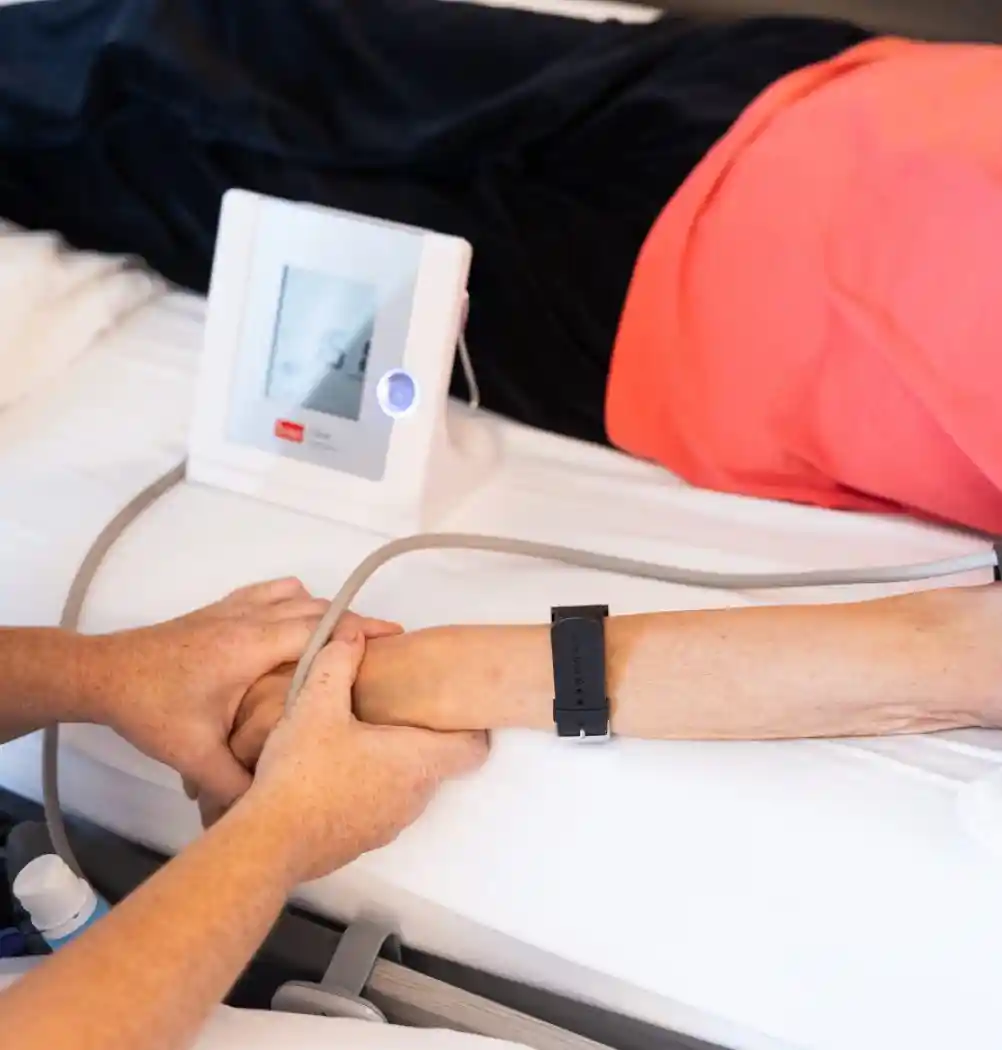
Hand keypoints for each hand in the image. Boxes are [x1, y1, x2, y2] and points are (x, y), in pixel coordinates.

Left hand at [88, 577, 398, 812]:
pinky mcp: (221, 609)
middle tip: (388, 640)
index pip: (319, 629)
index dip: (359, 632)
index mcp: (251, 647)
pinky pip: (271, 592)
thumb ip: (237, 784)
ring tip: (348, 636)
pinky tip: (299, 620)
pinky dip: (295, 600)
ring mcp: (234, 609)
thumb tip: (274, 810)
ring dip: (326, 610)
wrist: (103, 676)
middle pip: (316, 608)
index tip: (395, 640)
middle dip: (355, 620)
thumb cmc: (151, 711)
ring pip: (296, 596)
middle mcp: (250, 619)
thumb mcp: (194, 756)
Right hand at [243, 618, 488, 883]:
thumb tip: (352, 636)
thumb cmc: (302, 774)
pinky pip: (379, 808)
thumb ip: (337, 664)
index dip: (470, 726)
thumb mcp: (316, 705)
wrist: (269, 842)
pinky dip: (368, 789)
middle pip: (437, 763)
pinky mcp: (363, 841)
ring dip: (391, 765)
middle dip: (420, 737)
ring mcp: (389, 825)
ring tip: (357, 738)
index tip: (450, 708)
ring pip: (407, 786)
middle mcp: (413, 798)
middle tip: (393, 710)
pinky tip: (332, 773)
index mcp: (416, 762)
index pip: (474, 749)